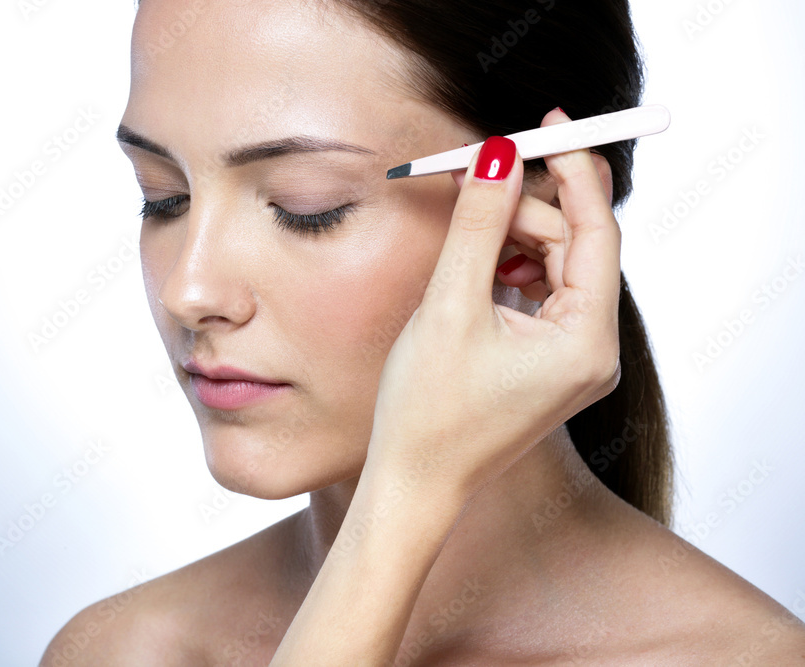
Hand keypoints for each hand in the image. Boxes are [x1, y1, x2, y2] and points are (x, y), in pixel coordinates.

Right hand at [365, 108, 622, 504]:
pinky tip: (478, 261)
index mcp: (585, 342)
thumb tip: (500, 156)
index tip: (551, 125)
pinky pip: (542, 292)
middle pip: (576, 245)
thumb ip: (480, 225)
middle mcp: (593, 351)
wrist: (413, 482)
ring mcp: (573, 359)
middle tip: (477, 177)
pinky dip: (511, 265)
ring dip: (515, 234)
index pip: (596, 231)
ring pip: (558, 265)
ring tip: (469, 225)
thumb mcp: (450, 306)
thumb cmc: (427, 412)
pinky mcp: (549, 361)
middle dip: (528, 205)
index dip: (574, 171)